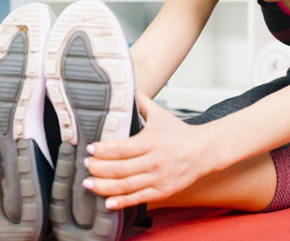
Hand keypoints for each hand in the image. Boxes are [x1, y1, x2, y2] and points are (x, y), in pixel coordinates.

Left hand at [83, 93, 213, 209]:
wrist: (204, 151)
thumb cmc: (179, 133)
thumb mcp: (160, 114)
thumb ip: (142, 101)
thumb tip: (127, 86)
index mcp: (151, 141)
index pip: (121, 148)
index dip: (102, 150)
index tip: (90, 148)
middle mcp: (154, 161)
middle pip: (119, 168)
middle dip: (98, 168)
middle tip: (85, 164)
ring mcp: (158, 178)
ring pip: (125, 186)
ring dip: (103, 186)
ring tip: (88, 183)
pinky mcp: (162, 191)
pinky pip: (138, 199)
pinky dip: (121, 202)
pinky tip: (107, 202)